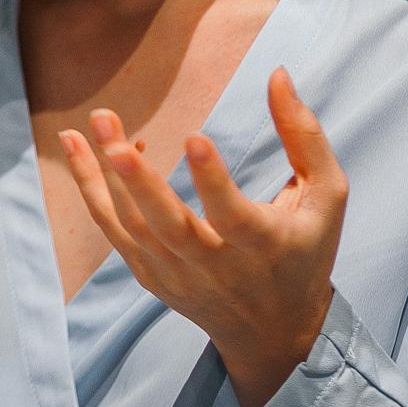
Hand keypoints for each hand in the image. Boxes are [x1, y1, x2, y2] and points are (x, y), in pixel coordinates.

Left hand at [60, 67, 347, 406]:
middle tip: (108, 125)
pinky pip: (116, 233)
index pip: (233, 215)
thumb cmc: (305, 251)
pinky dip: (96, 194)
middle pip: (166, 224)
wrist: (275, 332)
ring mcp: (177, 275)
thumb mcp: (325, 196)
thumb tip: (278, 74)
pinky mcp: (152, 276)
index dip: (212, 181)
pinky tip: (82, 153)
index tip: (193, 137)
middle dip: (134, 175)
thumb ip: (305, 137)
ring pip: (131, 228)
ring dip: (101, 177)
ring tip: (86, 129)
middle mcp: (214, 266)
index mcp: (262, 245)